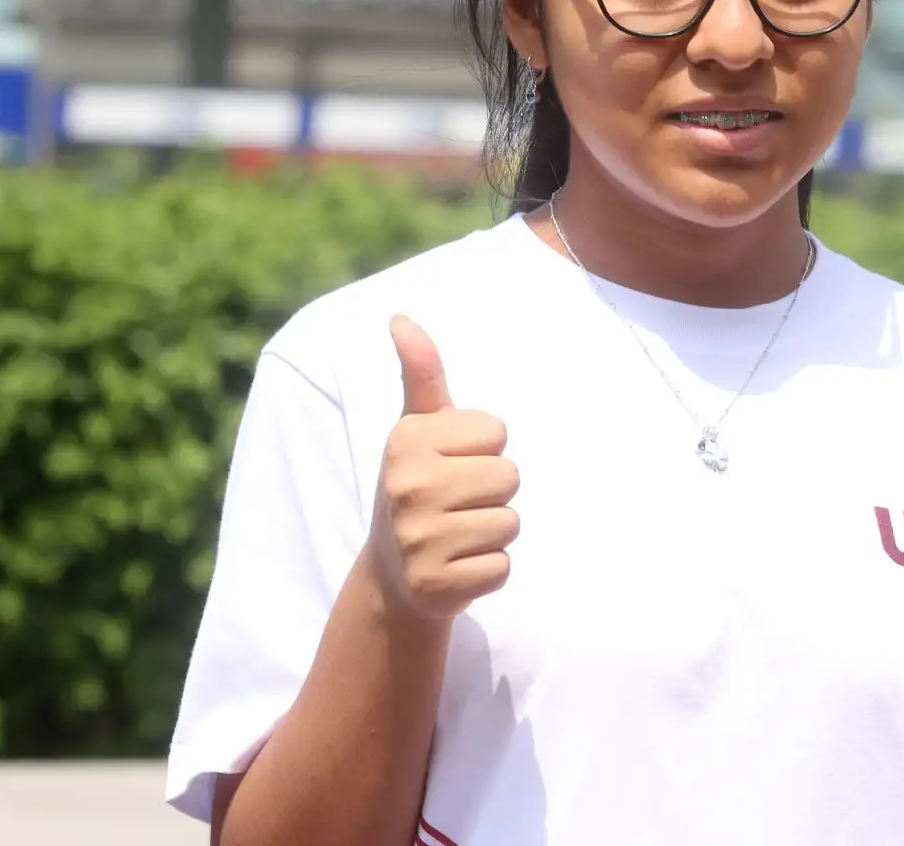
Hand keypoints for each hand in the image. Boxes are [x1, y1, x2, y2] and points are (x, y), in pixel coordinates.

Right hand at [367, 314, 519, 621]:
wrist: (392, 574)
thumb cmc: (418, 484)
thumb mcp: (417, 427)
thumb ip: (421, 372)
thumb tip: (400, 317)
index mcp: (406, 441)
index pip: (497, 431)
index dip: (483, 448)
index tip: (452, 463)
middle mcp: (406, 488)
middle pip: (509, 476)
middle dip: (492, 490)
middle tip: (456, 503)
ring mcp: (419, 541)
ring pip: (511, 522)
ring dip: (492, 531)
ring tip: (456, 534)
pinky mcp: (437, 586)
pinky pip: (503, 567)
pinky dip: (488, 569)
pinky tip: (457, 566)